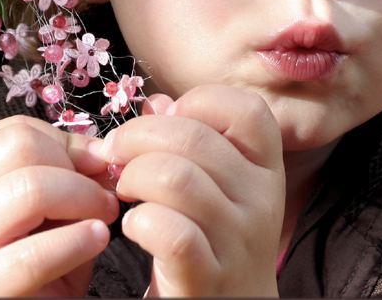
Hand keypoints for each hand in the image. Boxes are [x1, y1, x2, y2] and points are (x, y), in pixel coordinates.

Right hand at [0, 114, 119, 296]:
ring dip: (83, 199)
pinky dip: (78, 242)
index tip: (95, 166)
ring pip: (28, 188)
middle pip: (20, 146)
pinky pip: (34, 253)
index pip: (16, 130)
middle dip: (76, 167)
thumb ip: (75, 167)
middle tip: (103, 195)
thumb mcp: (60, 200)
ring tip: (103, 219)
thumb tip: (104, 149)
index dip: (67, 144)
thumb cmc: (49, 250)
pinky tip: (95, 242)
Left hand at [102, 85, 284, 296]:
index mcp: (266, 169)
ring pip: (176, 177)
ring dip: (132, 177)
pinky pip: (171, 233)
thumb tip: (158, 103)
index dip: (198, 102)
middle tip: (115, 155)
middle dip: (137, 136)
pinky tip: (134, 226)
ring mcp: (238, 241)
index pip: (248, 110)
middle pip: (193, 136)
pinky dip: (139, 222)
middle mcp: (262, 200)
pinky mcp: (208, 278)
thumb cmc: (214, 242)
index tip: (166, 120)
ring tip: (123, 191)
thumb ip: (192, 141)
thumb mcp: (218, 188)